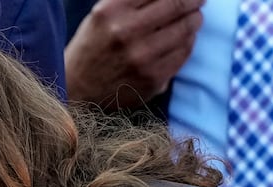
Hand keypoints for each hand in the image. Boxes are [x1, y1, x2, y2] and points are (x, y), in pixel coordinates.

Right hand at [65, 0, 204, 108]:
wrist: (77, 92)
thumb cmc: (92, 47)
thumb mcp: (103, 14)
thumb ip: (133, 0)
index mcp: (111, 10)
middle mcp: (126, 31)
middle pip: (177, 4)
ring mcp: (142, 57)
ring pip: (186, 28)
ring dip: (195, 19)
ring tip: (194, 17)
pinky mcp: (153, 78)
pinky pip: (184, 52)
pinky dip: (189, 41)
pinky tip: (184, 39)